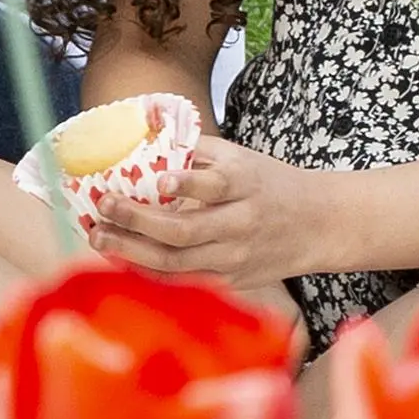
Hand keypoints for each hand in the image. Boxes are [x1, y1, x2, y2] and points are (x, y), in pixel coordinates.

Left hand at [87, 134, 349, 285]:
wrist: (319, 225)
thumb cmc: (270, 185)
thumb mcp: (242, 158)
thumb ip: (198, 151)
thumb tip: (146, 137)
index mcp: (244, 185)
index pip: (214, 186)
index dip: (187, 183)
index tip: (161, 178)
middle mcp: (239, 224)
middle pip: (184, 230)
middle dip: (138, 220)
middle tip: (103, 206)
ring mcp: (235, 258)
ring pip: (177, 262)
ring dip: (132, 250)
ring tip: (99, 236)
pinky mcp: (231, 281)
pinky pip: (183, 280)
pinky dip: (149, 270)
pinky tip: (119, 258)